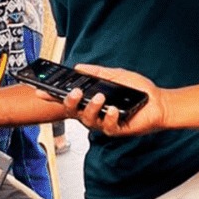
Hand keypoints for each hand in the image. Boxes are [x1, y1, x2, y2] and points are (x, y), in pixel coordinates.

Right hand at [37, 64, 161, 136]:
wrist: (159, 102)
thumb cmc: (139, 91)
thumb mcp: (115, 75)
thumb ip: (97, 72)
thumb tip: (79, 67)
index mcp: (91, 100)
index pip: (68, 99)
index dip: (52, 96)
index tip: (39, 91)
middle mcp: (95, 113)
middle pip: (74, 112)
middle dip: (70, 102)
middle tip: (74, 92)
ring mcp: (104, 123)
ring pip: (88, 121)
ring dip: (92, 108)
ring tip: (100, 97)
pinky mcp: (117, 130)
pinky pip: (108, 127)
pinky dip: (109, 116)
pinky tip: (114, 108)